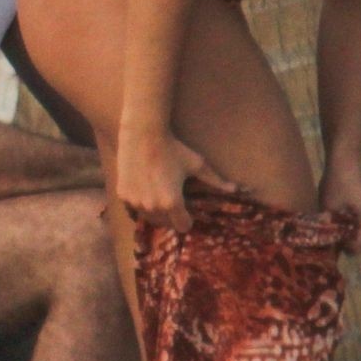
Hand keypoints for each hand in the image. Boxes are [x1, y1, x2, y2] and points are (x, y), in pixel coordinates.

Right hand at [116, 127, 239, 231]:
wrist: (143, 134)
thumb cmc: (173, 149)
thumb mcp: (197, 164)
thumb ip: (215, 180)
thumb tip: (236, 189)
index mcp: (172, 203)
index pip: (183, 226)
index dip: (187, 219)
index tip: (187, 210)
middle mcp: (153, 207)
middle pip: (166, 225)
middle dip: (172, 216)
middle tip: (173, 200)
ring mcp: (135, 203)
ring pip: (149, 218)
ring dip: (156, 212)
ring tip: (159, 194)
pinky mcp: (123, 195)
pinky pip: (135, 208)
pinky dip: (140, 203)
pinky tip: (145, 187)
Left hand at [319, 161, 360, 251]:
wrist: (345, 165)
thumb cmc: (336, 184)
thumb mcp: (328, 209)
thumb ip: (328, 231)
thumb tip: (324, 250)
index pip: (355, 248)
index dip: (338, 246)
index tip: (328, 236)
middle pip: (357, 246)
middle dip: (342, 242)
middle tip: (329, 230)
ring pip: (358, 240)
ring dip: (345, 236)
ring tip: (334, 222)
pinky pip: (360, 233)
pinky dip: (349, 230)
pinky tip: (339, 219)